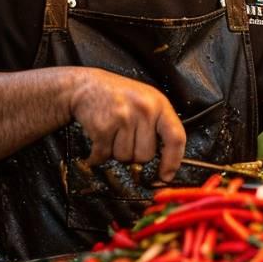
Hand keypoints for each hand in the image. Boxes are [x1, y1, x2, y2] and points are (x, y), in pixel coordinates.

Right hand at [67, 68, 185, 179]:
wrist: (86, 86)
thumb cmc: (119, 97)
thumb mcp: (147, 102)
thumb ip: (158, 126)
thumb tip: (165, 163)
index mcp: (160, 105)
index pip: (176, 138)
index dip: (173, 161)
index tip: (166, 175)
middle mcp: (144, 110)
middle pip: (146, 155)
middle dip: (134, 154)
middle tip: (125, 137)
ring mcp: (124, 117)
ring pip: (125, 157)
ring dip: (116, 152)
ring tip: (113, 133)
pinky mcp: (103, 126)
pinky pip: (104, 155)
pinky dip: (98, 155)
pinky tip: (99, 140)